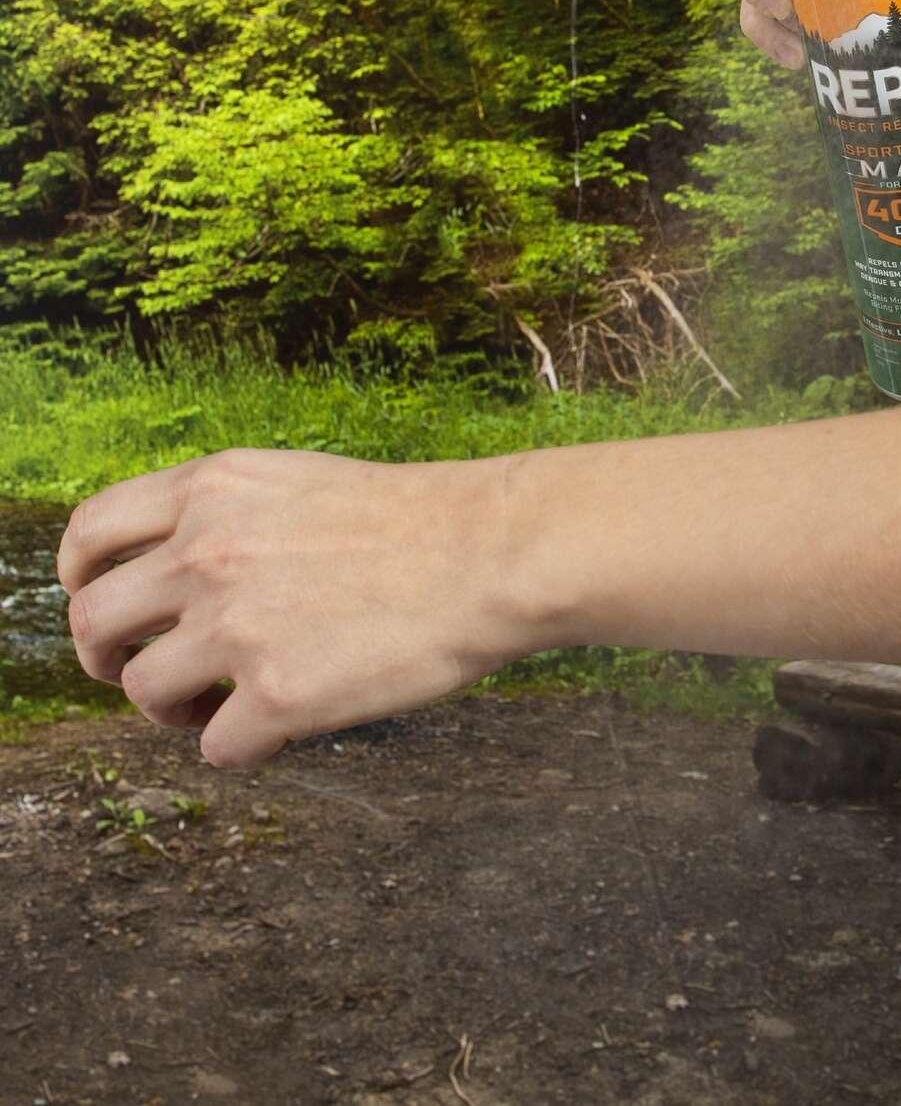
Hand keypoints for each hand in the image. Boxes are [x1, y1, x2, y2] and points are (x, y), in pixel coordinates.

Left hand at [58, 449, 521, 769]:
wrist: (492, 552)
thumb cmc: (421, 519)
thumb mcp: (303, 482)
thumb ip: (230, 516)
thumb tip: (182, 570)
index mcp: (214, 490)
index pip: (91, 533)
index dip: (79, 578)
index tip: (102, 605)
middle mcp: (208, 554)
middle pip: (95, 621)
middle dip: (108, 657)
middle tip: (146, 671)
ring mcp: (237, 627)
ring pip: (145, 691)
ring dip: (174, 709)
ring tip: (221, 705)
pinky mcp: (279, 696)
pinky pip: (217, 747)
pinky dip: (243, 746)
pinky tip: (283, 726)